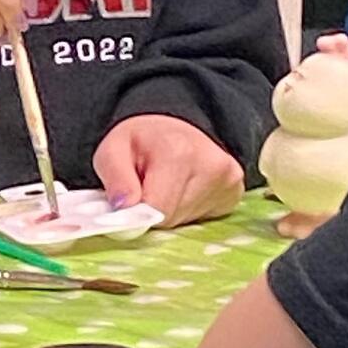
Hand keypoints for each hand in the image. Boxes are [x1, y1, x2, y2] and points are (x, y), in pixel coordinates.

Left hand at [93, 115, 243, 228]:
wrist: (174, 125)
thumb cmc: (141, 140)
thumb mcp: (113, 150)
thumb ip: (115, 178)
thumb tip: (125, 208)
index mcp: (178, 152)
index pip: (157, 210)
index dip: (137, 214)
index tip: (129, 204)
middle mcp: (211, 166)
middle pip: (172, 218)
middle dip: (153, 211)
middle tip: (147, 186)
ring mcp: (229, 180)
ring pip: (186, 222)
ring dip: (170, 211)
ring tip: (165, 185)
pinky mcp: (235, 191)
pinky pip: (204, 219)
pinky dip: (187, 211)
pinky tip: (183, 189)